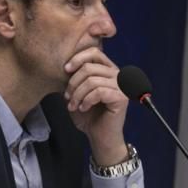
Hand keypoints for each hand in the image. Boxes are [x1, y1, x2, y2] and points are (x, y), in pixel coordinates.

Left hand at [63, 47, 129, 164]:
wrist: (97, 135)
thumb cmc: (87, 114)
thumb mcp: (76, 92)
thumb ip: (75, 78)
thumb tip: (66, 66)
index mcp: (107, 69)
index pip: (94, 52)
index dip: (78, 58)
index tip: (65, 70)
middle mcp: (117, 74)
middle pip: (89, 67)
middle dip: (73, 83)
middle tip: (67, 97)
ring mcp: (121, 85)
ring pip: (92, 80)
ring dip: (77, 94)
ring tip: (73, 105)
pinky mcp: (121, 97)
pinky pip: (99, 92)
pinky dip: (86, 100)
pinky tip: (83, 108)